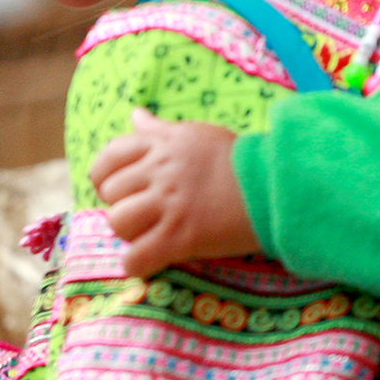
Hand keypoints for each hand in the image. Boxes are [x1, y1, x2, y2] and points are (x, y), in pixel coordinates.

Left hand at [92, 111, 258, 277]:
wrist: (276, 188)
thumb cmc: (237, 161)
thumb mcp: (196, 134)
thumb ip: (159, 129)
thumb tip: (134, 115)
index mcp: (161, 144)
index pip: (109, 156)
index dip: (104, 177)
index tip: (116, 189)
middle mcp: (160, 172)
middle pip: (111, 193)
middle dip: (120, 206)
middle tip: (142, 216)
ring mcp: (169, 204)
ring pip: (118, 223)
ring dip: (129, 234)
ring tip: (148, 236)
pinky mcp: (181, 237)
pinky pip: (137, 258)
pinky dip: (137, 265)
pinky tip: (150, 262)